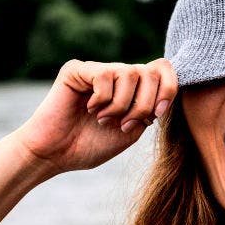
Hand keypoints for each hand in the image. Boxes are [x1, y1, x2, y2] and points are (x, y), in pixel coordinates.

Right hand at [12, 59, 176, 173]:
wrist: (56, 155)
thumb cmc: (90, 145)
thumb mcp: (131, 131)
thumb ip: (150, 109)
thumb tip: (164, 91)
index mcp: (132, 88)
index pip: (162, 70)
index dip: (168, 90)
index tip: (156, 116)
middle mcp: (116, 74)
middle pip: (151, 71)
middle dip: (144, 103)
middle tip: (125, 125)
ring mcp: (97, 70)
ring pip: (130, 73)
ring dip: (122, 105)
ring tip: (104, 120)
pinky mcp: (76, 69)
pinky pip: (104, 76)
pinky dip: (102, 99)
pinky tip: (88, 110)